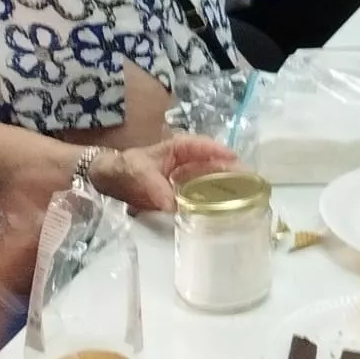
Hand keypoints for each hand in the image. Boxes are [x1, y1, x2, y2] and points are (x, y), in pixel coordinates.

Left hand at [91, 136, 236, 212]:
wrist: (108, 180)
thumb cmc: (123, 167)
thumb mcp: (136, 171)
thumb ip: (154, 186)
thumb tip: (172, 205)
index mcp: (179, 148)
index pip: (202, 146)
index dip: (219, 152)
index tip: (234, 159)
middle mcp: (188, 161)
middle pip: (215, 164)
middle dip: (233, 172)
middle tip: (252, 184)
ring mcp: (187, 178)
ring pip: (213, 180)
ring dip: (228, 188)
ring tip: (247, 198)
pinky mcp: (184, 194)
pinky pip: (203, 196)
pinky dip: (215, 202)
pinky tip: (225, 212)